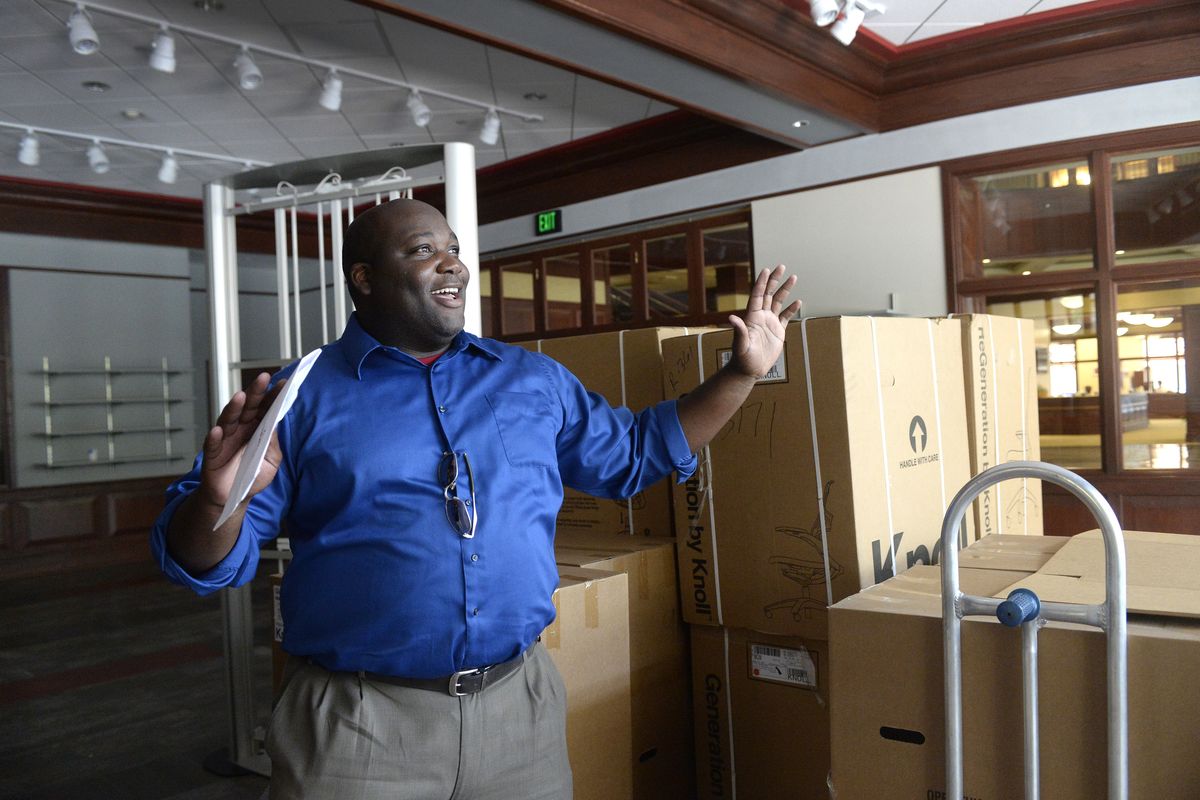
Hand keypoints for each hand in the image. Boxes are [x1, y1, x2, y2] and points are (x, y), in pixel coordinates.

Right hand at [198, 372, 285, 508]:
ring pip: (228, 420)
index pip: (265, 409)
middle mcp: (240, 430)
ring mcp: (225, 440)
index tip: (283, 383)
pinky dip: (213, 438)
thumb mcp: (270, 461)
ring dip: (233, 408)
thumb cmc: (252, 477)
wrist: (233, 498)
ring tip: (241, 397)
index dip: (273, 396)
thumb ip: (273, 444)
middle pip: (248, 408)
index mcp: (256, 429)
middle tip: (263, 378)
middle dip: (255, 392)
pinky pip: (211, 445)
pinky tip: (217, 431)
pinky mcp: (212, 455)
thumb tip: (275, 424)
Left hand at [727, 264, 800, 378]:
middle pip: (768, 294)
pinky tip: (798, 301)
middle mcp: (761, 316)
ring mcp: (770, 323)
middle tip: (781, 266)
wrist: (750, 370)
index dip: (761, 282)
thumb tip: (731, 318)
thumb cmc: (742, 359)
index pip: (757, 295)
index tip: (766, 270)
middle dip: (774, 280)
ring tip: (793, 277)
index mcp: (752, 317)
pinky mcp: (778, 331)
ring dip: (785, 290)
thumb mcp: (740, 345)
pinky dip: (792, 309)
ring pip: (778, 302)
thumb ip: (739, 330)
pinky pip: (786, 316)